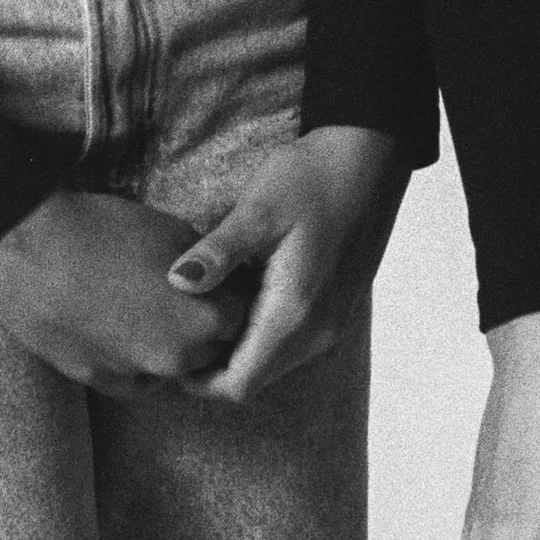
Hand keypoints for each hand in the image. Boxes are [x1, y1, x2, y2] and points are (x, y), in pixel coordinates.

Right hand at [0, 188, 249, 396]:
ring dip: (171, 347)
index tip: (220, 284)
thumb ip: (208, 268)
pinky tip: (121, 326)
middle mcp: (176, 358)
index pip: (241, 319)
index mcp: (204, 319)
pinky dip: (136, 360)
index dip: (232, 297)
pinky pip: (134, 378)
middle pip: (211, 349)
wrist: (31, 250)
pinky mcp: (98, 382)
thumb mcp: (174, 233)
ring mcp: (135, 375)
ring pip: (172, 368)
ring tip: (146, 308)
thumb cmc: (105, 231)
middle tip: (185, 298)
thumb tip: (220, 280)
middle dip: (206, 327)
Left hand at [164, 125, 406, 402]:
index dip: (198, 381)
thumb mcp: (258, 209)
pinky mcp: (336, 309)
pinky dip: (260, 334)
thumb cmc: (312, 177)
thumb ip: (218, 252)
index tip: (169, 350)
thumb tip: (176, 282)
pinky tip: (240, 295)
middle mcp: (318, 331)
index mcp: (294, 313)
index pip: (239, 385)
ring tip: (204, 309)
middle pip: (254, 380)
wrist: (370, 155)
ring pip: (272, 364)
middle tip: (177, 328)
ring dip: (237, 349)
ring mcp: (332, 323)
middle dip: (213, 367)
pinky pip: (291, 344)